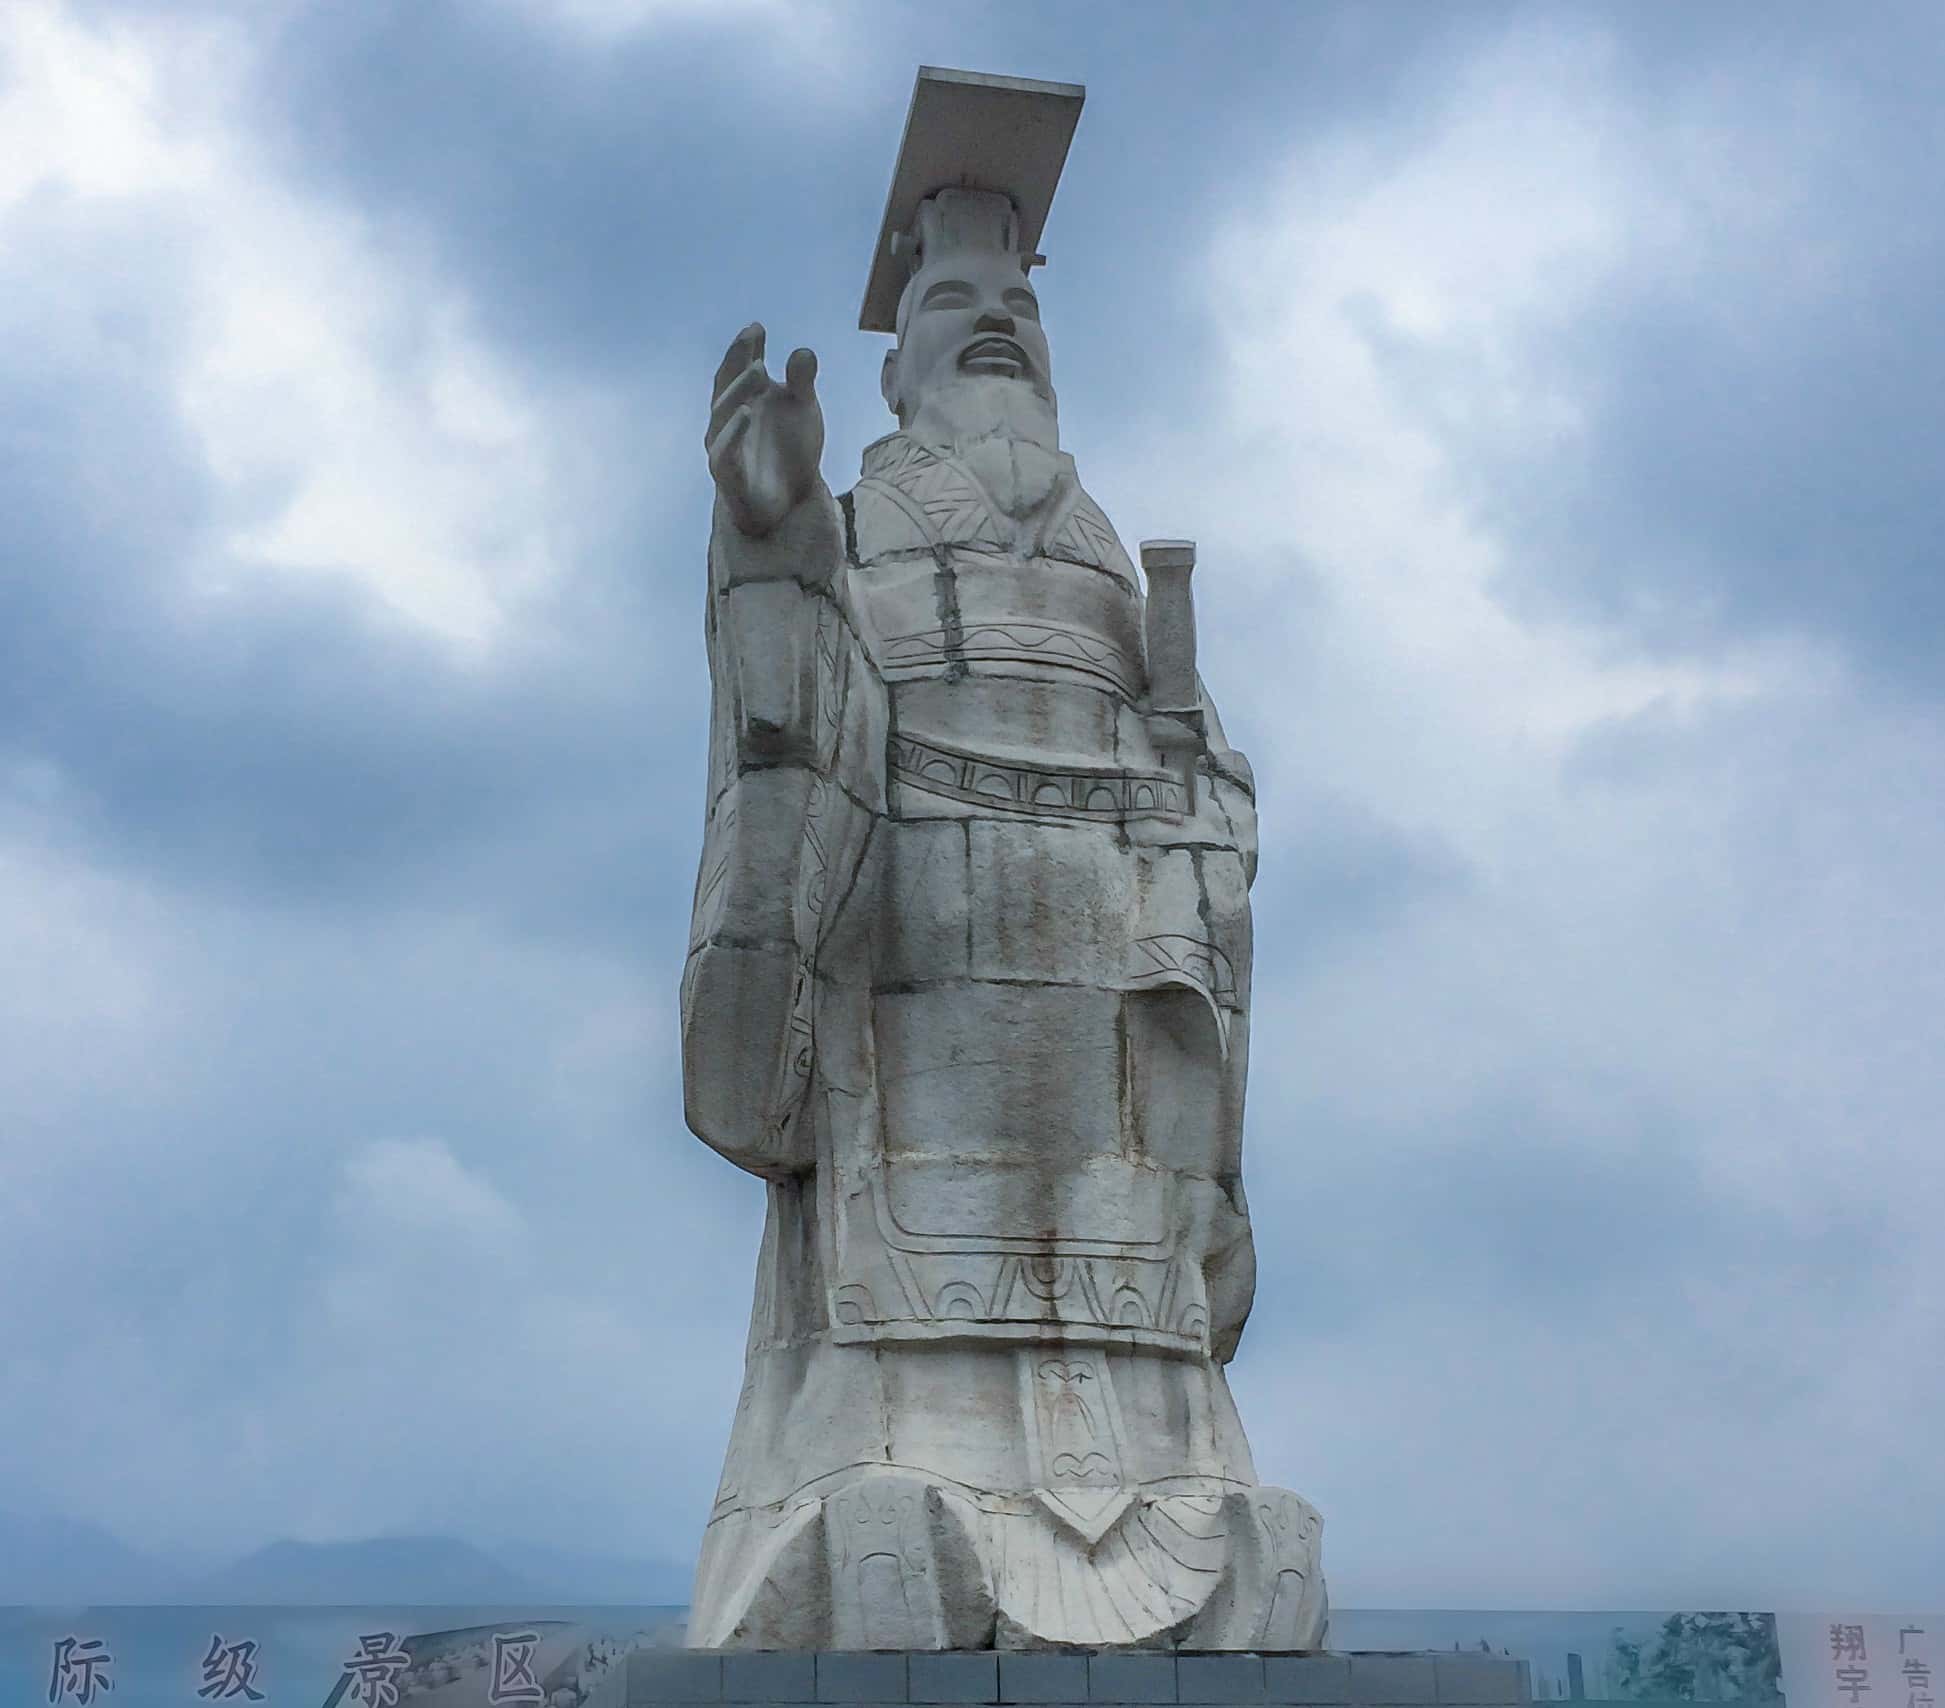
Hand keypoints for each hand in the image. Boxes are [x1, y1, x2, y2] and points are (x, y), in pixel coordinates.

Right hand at [706, 322, 823, 537]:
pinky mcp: (727, 475)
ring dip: (738, 389)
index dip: (744, 347)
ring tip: (758, 369)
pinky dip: (733, 432)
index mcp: (743, 399)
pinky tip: (747, 414)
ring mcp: (724, 446)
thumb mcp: (803, 410)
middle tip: (752, 337)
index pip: (738, 368)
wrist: (793, 499)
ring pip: (723, 414)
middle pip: (726, 384)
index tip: (758, 327)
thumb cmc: (790, 448)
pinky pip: (725, 451)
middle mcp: (727, 420)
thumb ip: (801, 382)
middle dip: (737, 359)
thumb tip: (804, 352)